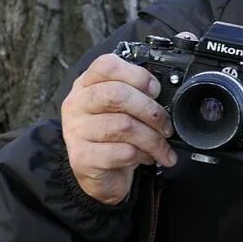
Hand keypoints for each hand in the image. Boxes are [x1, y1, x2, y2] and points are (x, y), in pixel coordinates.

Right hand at [61, 52, 177, 204]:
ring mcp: (76, 131)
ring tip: (161, 147)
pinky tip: (145, 158)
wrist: (101, 175)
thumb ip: (136, 95)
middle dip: (151, 111)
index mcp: (86, 85)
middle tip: (166, 126)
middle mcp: (77, 104)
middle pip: (117, 95)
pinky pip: (122, 152)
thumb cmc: (115, 138)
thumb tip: (167, 94)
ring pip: (124, 126)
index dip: (137, 75)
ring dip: (152, 139)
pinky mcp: (82, 158)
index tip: (155, 90)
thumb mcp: (123, 110)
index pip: (106, 65)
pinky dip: (142, 156)